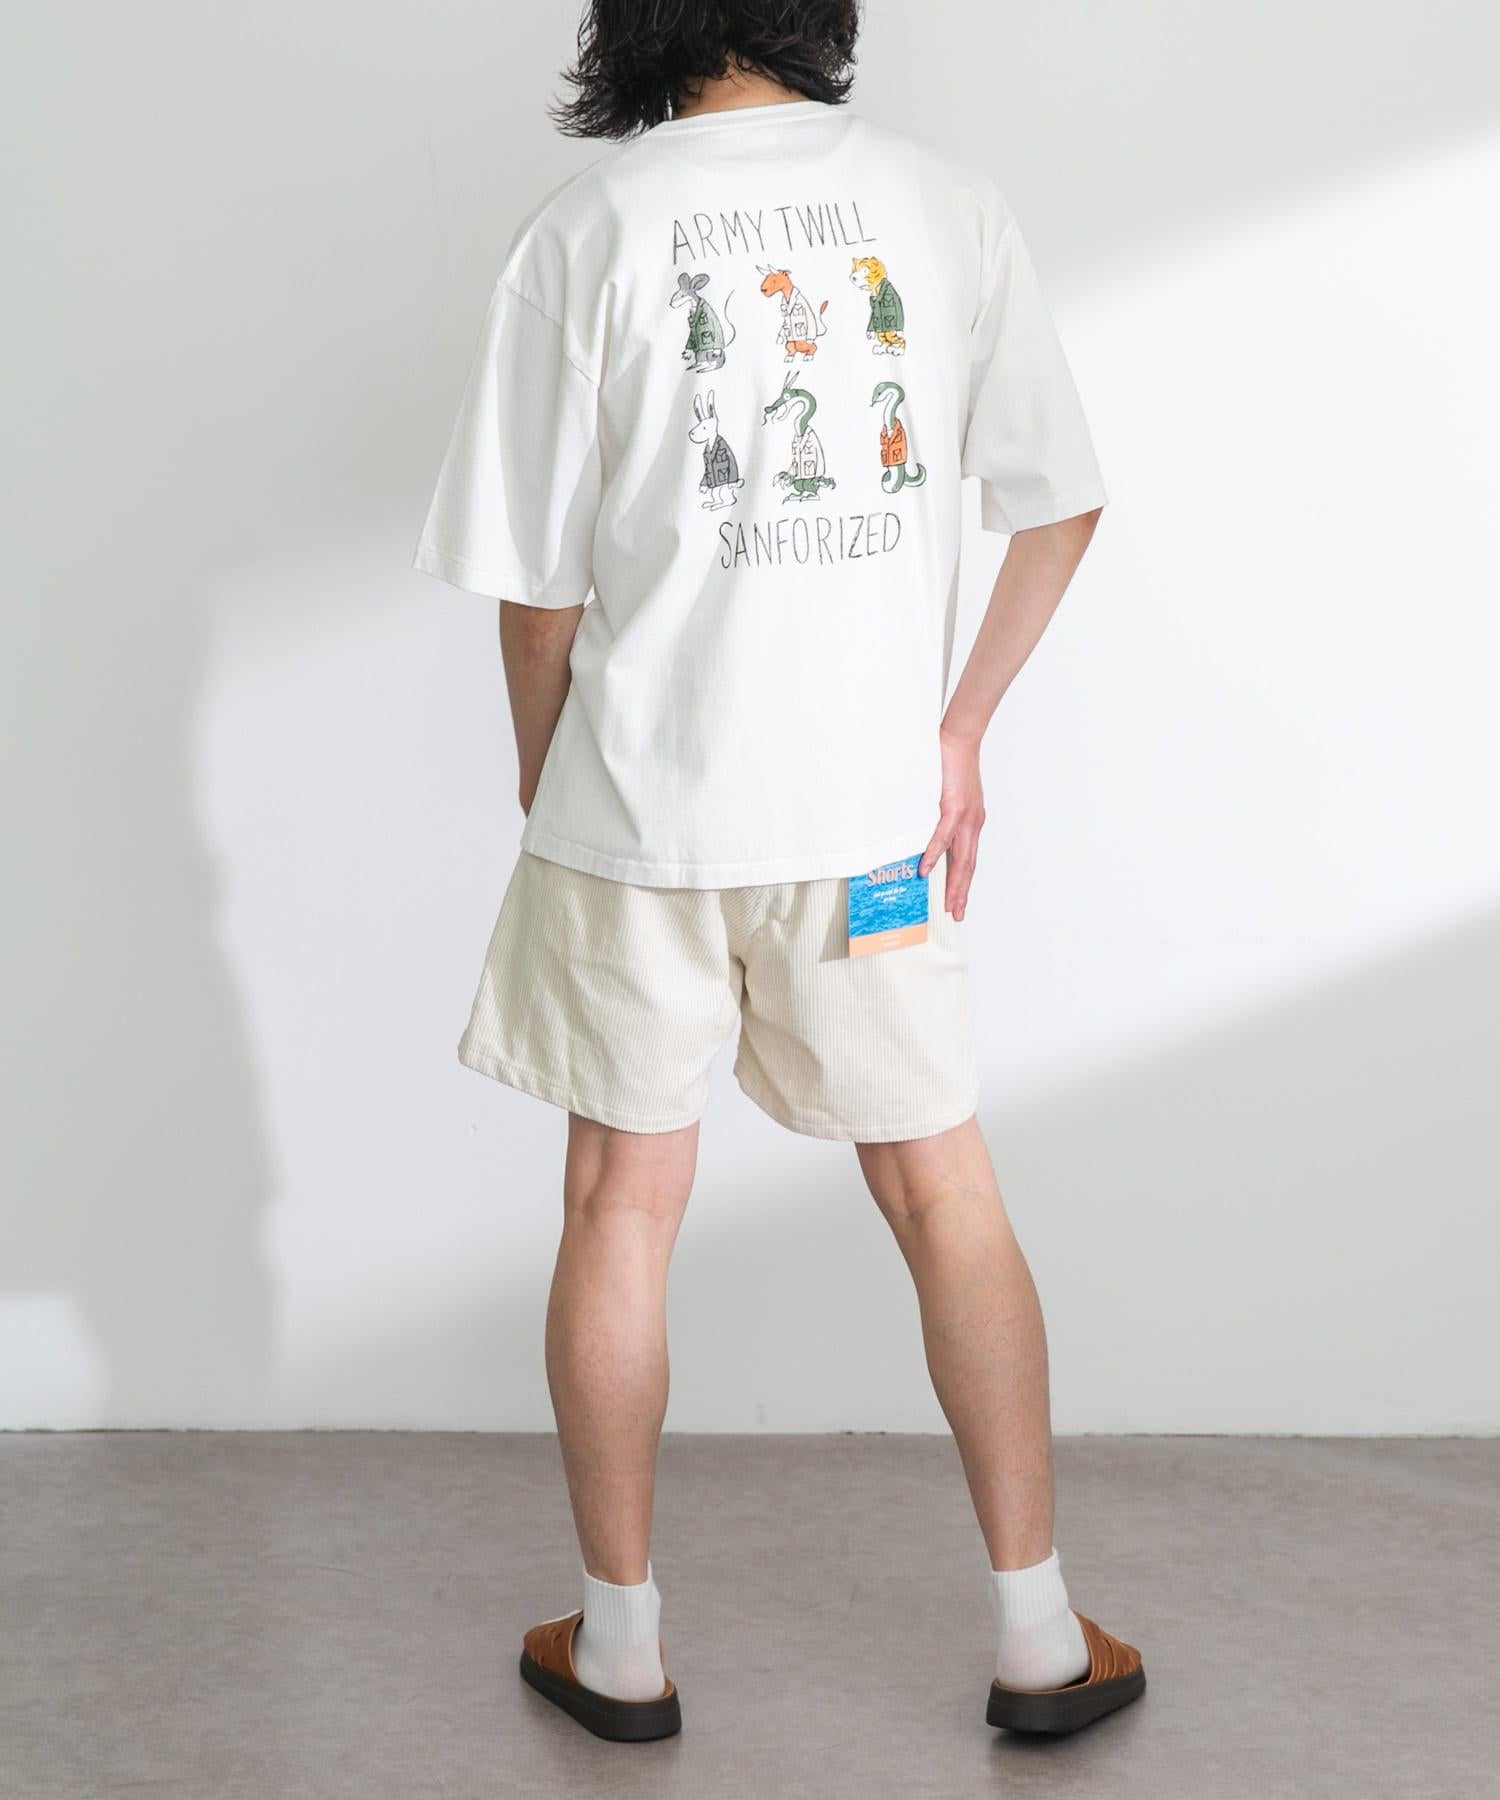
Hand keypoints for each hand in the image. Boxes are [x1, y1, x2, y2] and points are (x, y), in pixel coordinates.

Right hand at [919, 727, 984, 920]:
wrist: (958, 739)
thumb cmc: (950, 765)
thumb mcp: (948, 797)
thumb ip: (941, 818)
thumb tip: (925, 836)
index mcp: (972, 823)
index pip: (968, 860)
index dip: (964, 883)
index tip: (959, 903)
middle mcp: (972, 824)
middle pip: (968, 866)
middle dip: (962, 892)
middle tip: (956, 914)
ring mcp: (965, 817)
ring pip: (961, 858)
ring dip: (954, 883)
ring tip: (948, 903)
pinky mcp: (954, 807)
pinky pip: (943, 837)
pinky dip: (934, 854)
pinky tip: (925, 870)